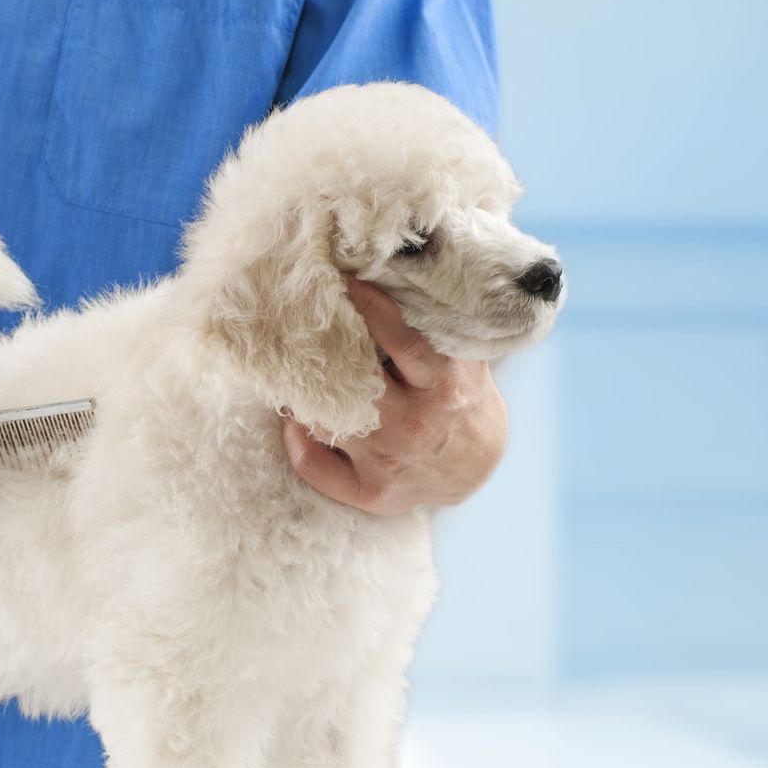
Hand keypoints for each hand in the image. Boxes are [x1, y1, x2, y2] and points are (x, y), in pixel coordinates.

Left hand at [281, 277, 507, 514]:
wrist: (476, 468)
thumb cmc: (463, 400)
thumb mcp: (463, 360)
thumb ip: (434, 327)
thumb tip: (394, 274)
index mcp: (443, 387)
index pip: (402, 340)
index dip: (368, 307)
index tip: (341, 280)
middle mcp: (415, 426)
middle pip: (354, 383)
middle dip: (323, 351)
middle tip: (296, 323)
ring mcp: (391, 464)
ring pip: (327, 422)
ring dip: (304, 394)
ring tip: (290, 369)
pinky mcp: (373, 493)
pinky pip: (316, 468)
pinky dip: (297, 442)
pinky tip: (294, 419)